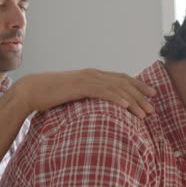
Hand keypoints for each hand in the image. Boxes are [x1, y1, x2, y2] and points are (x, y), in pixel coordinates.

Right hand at [17, 68, 156, 117]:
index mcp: (93, 75)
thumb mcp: (75, 94)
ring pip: (116, 88)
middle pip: (123, 82)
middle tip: (153, 107)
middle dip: (140, 94)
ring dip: (132, 100)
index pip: (121, 78)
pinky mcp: (79, 86)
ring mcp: (87, 79)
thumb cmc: (52, 95)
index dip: (138, 85)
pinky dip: (116, 98)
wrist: (32, 90)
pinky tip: (126, 106)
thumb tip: (99, 106)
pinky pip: (102, 92)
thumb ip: (88, 96)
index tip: (151, 94)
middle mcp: (93, 74)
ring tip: (144, 112)